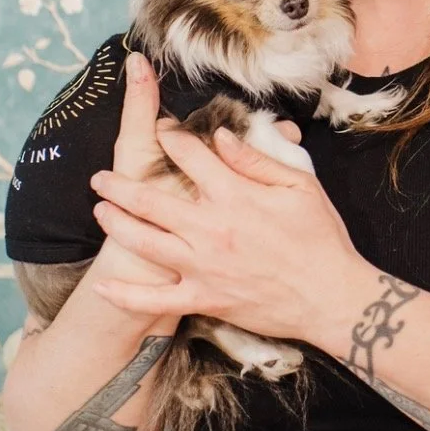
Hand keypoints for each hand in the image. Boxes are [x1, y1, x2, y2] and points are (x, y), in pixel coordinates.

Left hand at [92, 55, 304, 313]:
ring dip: (116, 225)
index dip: (170, 138)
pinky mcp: (203, 298)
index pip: (190, 156)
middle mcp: (210, 227)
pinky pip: (156, 299)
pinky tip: (104, 287)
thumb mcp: (299, 185)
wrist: (330, 296)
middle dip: (120, 184)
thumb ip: (256, 160)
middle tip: (100, 177)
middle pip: (150, 199)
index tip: (159, 131)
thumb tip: (221, 137)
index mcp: (234, 194)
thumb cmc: (320, 237)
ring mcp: (202, 266)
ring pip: (144, 242)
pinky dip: (127, 295)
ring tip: (99, 211)